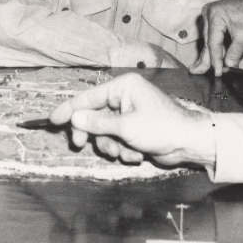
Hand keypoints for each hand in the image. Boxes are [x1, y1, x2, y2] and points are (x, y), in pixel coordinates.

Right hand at [48, 73, 214, 166]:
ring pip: (104, 132)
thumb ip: (97, 123)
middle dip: (92, 134)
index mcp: (123, 87)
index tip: (53, 120)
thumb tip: (75, 117)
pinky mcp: (134, 130)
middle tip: (79, 145)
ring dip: (111, 146)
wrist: (189, 144)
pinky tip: (136, 155)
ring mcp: (129, 115)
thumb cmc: (161, 128)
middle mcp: (124, 97)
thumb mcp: (125, 126)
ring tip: (125, 153)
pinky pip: (117, 140)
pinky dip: (123, 150)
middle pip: (93, 117)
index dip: (69, 109)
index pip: (88, 97)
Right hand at [192, 0, 242, 76]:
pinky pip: (211, 35)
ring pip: (208, 39)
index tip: (217, 73)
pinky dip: (213, 47)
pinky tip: (205, 59)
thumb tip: (227, 67)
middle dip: (205, 59)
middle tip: (196, 72)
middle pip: (208, 41)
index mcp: (215, 15)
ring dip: (208, 54)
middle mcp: (208, 13)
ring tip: (198, 69)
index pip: (213, 43)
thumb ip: (234, 53)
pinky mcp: (212, 17)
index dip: (215, 60)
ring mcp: (208, 14)